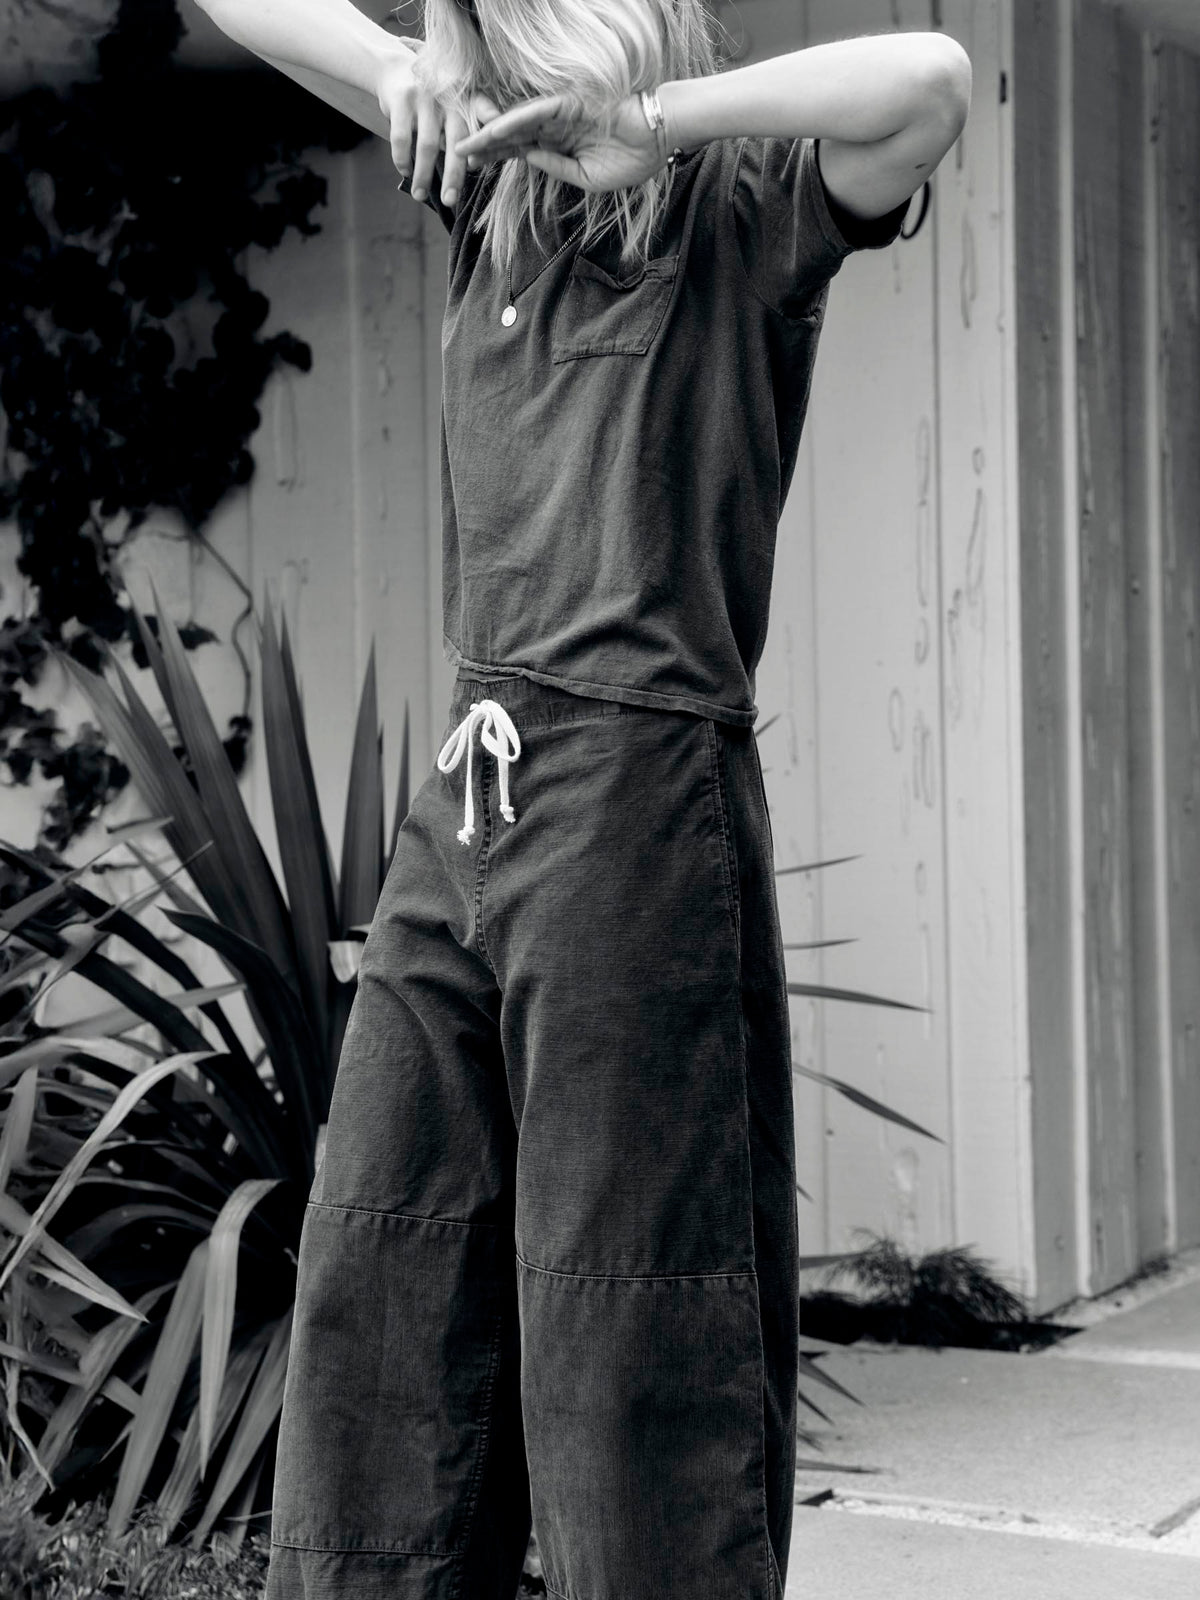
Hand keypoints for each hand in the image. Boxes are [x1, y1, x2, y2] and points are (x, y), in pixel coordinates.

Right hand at [378, 42, 503, 205]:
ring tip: (419, 196)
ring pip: (427, 145)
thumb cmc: (433, 103)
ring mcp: (426, 97)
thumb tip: (472, 166)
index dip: (492, 122)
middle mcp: (450, 97)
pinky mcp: (402, 99)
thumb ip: (465, 130)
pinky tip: (405, 171)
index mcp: (468, 100)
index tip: (501, 138)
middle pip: (457, 142)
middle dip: (454, 175)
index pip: (484, 110)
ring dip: (423, 175)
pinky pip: (402, 138)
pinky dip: (402, 159)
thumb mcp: (453, 108)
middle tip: (450, 202)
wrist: (396, 70)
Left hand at [452, 90, 666, 191]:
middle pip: (511, 137)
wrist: (657, 140)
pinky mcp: (567, 104)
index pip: (519, 152)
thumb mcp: (587, 180)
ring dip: (491, 135)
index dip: (495, 159)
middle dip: (483, 147)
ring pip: (517, 124)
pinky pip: (535, 112)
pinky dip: (515, 122)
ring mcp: (559, 115)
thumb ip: (557, 170)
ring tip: (466, 145)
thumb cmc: (630, 160)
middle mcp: (554, 128)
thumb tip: (528, 160)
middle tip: (456, 156)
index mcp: (558, 147)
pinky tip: (494, 131)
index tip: (472, 169)